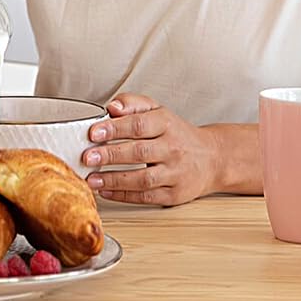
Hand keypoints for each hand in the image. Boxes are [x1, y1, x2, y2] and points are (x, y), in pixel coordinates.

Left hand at [81, 93, 222, 206]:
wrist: (213, 158)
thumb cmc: (177, 133)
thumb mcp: (157, 110)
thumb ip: (132, 104)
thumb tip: (112, 107)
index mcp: (166, 124)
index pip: (138, 124)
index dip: (114, 128)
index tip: (93, 132)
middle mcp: (172, 149)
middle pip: (139, 152)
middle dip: (110, 155)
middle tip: (88, 157)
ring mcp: (175, 174)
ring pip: (143, 179)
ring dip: (115, 180)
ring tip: (92, 179)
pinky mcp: (175, 195)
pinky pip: (147, 196)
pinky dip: (124, 195)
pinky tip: (106, 191)